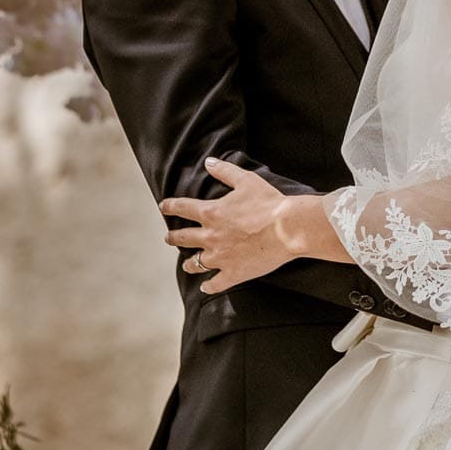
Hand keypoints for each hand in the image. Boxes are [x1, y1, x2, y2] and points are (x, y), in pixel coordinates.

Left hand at [159, 158, 304, 294]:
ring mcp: (220, 257)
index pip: (182, 208)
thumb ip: (225, 171)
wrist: (287, 228)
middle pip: (183, 238)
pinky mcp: (233, 273)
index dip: (170, 206)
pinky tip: (205, 287)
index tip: (163, 207)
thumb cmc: (268, 202)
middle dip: (173, 237)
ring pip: (195, 263)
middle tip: (168, 237)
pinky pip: (215, 284)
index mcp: (211, 213)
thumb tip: (209, 162)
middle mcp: (210, 236)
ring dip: (188, 263)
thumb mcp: (246, 180)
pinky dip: (208, 286)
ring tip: (185, 264)